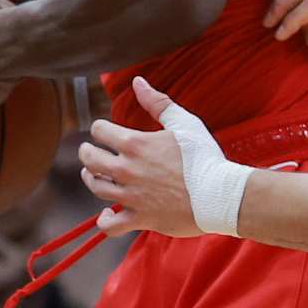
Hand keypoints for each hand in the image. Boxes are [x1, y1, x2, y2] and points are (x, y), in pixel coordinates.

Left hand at [79, 76, 239, 236]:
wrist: (220, 194)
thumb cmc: (205, 157)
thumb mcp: (184, 123)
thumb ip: (158, 102)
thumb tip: (138, 82)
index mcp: (135, 144)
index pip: (100, 131)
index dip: (100, 129)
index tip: (104, 131)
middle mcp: (127, 170)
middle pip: (90, 159)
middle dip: (87, 153)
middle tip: (89, 152)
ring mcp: (131, 196)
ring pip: (96, 187)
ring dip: (91, 179)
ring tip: (94, 175)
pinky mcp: (140, 218)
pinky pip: (111, 225)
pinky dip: (105, 221)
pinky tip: (107, 214)